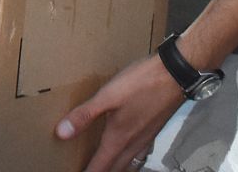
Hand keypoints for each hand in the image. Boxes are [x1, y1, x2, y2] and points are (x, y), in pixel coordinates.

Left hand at [56, 53, 186, 171]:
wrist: (175, 75)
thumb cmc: (141, 84)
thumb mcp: (107, 96)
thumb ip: (85, 115)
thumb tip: (62, 133)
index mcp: (119, 139)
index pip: (100, 166)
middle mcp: (133, 144)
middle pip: (116, 169)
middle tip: (88, 171)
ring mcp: (146, 139)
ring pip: (129, 164)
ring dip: (116, 168)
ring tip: (105, 167)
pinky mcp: (153, 130)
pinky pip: (139, 155)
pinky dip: (129, 160)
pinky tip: (128, 152)